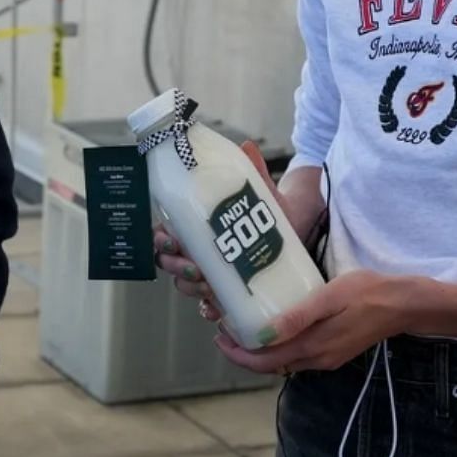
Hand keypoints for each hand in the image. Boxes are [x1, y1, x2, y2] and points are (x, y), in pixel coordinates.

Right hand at [154, 141, 287, 325]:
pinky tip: (216, 310)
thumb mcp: (261, 190)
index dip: (160, 241)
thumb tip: (246, 146)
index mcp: (196, 224)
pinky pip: (210, 305)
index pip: (165, 234)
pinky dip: (210, 309)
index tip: (171, 242)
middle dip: (177, 267)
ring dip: (192, 289)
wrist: (296, 229)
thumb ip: (252, 170)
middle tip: (195, 268)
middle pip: (170, 263)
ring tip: (209, 289)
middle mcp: (198, 249)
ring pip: (187, 285)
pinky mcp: (229, 290)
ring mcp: (212, 271)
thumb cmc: (270, 210)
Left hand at [212, 269, 428, 375]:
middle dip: (243, 352)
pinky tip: (274, 328)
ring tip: (242, 327)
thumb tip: (263, 335)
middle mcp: (317, 360)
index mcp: (312, 347)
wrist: (405, 305)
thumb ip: (297, 317)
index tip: (219, 336)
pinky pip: (297, 356)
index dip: (237, 353)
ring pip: (283, 362)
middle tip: (224, 329)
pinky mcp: (334, 352)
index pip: (264, 361)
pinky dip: (278, 348)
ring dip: (260, 351)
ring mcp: (326, 359)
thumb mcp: (329, 297)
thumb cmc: (367, 293)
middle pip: (270, 365)